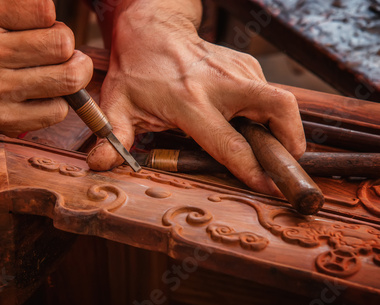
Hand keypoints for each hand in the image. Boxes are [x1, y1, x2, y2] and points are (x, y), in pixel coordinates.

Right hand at [0, 0, 91, 139]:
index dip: (51, 19)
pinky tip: (45, 94)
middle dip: (67, 46)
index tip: (42, 27)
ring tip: (63, 70)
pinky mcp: (2, 120)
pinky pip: (56, 112)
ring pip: (68, 80)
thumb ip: (16, 5)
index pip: (45, 10)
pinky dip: (59, 102)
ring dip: (74, 73)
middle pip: (62, 46)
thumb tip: (56, 17)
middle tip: (58, 51)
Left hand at [87, 6, 305, 194]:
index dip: (252, 170)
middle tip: (285, 165)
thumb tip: (100, 164)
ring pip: (280, 99)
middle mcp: (220, 84)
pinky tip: (250, 124)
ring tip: (272, 149)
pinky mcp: (245, 64)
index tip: (268, 189)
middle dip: (291, 140)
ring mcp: (237, 70)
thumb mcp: (116, 105)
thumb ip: (114, 137)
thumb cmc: (135, 70)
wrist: (151, 29)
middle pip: (278, 108)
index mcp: (189, 102)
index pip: (230, 143)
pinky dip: (268, 113)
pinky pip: (267, 92)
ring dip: (284, 127)